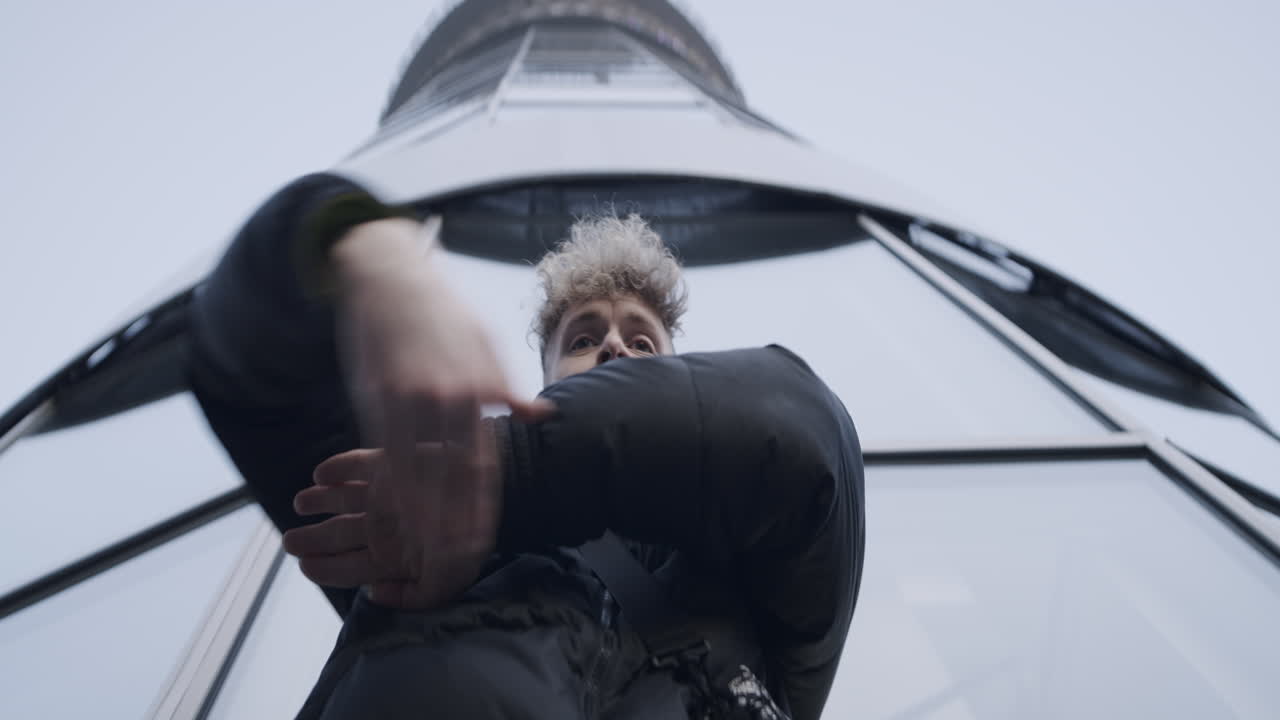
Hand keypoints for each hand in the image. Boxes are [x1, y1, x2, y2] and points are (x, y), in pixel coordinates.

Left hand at [283, 441, 498, 609]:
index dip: (324, 568)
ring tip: (300, 502)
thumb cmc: (474, 538)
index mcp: (395, 554)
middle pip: (339, 535)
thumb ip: (416, 597)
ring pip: (343, 500)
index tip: (304, 566)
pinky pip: (358, 465)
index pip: (351, 567)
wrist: (499, 490)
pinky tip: (321, 474)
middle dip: (310, 539)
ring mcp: (387, 493)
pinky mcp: (394, 463)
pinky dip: (337, 468)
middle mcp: (387, 524)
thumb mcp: (450, 580)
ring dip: (319, 501)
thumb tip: (376, 595)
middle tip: (289, 539)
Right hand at [329, 218, 551, 604]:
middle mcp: (444, 399)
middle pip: (449, 478)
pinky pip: (377, 453)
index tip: (480, 544)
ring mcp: (404, 399)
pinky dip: (380, 487)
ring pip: (409, 473)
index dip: (480, 509)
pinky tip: (380, 515)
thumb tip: (542, 415)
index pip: (482, 464)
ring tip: (414, 558)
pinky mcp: (370, 396)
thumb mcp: (485, 343)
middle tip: (448, 568)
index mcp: (476, 389)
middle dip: (448, 528)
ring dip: (412, 520)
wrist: (388, 275)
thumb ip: (507, 387)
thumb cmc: (442, 313)